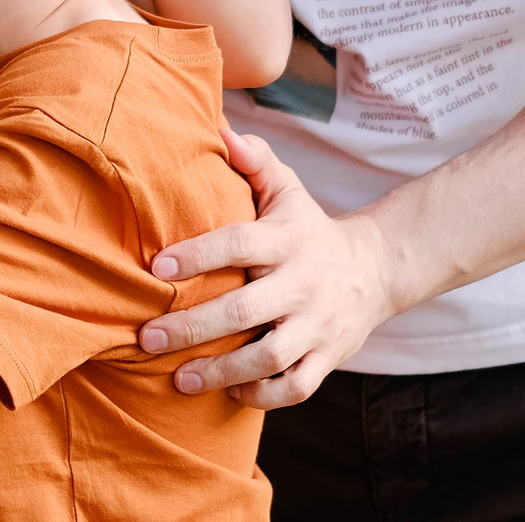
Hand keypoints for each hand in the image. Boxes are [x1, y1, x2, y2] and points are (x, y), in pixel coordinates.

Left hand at [137, 131, 397, 407]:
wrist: (376, 269)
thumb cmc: (308, 228)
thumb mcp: (287, 190)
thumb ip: (254, 162)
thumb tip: (220, 129)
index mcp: (288, 240)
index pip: (240, 243)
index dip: (198, 255)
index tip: (156, 268)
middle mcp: (304, 284)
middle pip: (246, 310)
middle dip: (194, 326)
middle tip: (148, 337)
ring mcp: (318, 325)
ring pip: (270, 357)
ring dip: (221, 371)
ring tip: (178, 379)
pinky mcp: (328, 358)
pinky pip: (295, 387)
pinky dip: (262, 396)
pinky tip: (229, 392)